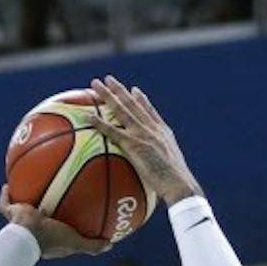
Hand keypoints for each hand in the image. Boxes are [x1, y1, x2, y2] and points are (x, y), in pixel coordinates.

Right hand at [0, 186, 109, 258]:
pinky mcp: (10, 214)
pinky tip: (8, 183)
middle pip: (38, 218)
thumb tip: (110, 245)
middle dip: (42, 210)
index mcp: (47, 239)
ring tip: (26, 187)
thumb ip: (92, 245)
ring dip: (22, 201)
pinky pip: (5, 203)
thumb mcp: (76, 242)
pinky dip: (5, 194)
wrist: (28, 234)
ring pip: (19, 210)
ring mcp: (19, 223)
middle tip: (49, 199)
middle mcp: (33, 230)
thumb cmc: (51, 239)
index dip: (60, 227)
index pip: (55, 232)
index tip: (68, 219)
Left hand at [88, 77, 201, 206]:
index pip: (150, 112)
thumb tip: (156, 182)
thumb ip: (160, 170)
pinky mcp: (134, 144)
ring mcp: (142, 134)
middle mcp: (152, 128)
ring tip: (95, 84)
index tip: (134, 90)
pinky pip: (112, 131)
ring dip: (107, 95)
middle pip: (133, 103)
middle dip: (120, 90)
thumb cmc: (176, 186)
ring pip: (121, 109)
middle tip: (109, 79)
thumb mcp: (170, 174)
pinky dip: (99, 123)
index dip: (141, 100)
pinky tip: (87, 116)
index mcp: (163, 133)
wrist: (179, 184)